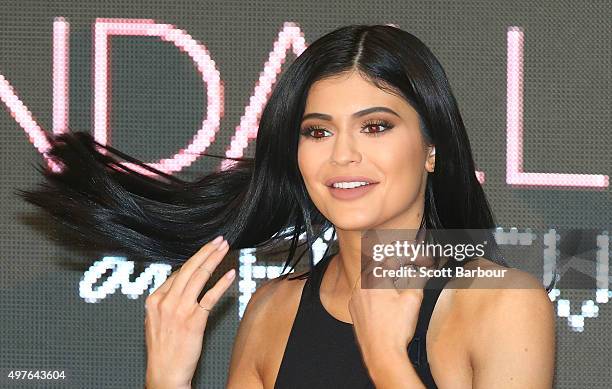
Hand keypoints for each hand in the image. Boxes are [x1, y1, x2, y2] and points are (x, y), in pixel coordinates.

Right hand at [144, 236, 234, 388]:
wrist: (164, 373)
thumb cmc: (163, 350)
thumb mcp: (156, 320)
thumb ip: (167, 301)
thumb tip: (182, 284)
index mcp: (154, 300)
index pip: (177, 273)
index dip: (195, 260)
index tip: (207, 251)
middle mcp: (165, 302)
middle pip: (189, 269)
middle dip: (206, 251)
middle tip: (218, 240)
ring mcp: (179, 310)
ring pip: (199, 277)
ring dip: (214, 259)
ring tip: (224, 249)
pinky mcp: (194, 320)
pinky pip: (210, 296)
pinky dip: (222, 283)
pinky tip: (230, 274)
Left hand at [348, 258, 429, 371]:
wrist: (382, 353)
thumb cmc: (394, 330)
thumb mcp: (413, 300)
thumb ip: (417, 280)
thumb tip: (420, 273)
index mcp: (373, 279)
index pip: (388, 260)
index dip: (402, 258)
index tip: (410, 259)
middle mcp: (360, 286)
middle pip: (375, 267)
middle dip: (389, 266)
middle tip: (402, 270)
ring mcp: (354, 298)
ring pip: (366, 280)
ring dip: (379, 279)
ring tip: (393, 286)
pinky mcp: (353, 310)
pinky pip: (362, 294)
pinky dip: (372, 293)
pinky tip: (383, 302)